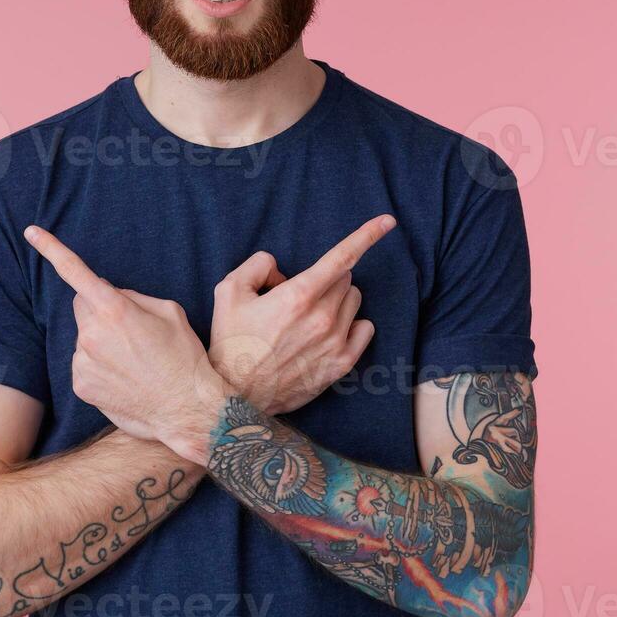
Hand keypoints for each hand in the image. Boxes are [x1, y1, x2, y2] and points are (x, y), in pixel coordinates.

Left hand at [23, 225, 231, 463]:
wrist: (186, 409)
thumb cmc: (184, 358)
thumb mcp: (170, 312)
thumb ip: (134, 297)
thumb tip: (111, 294)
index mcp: (115, 310)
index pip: (76, 272)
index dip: (51, 249)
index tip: (31, 232)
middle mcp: (92, 334)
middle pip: (82, 305)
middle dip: (100, 309)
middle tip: (131, 329)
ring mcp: (83, 361)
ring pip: (84, 336)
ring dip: (101, 340)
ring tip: (133, 360)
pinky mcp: (81, 384)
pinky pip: (83, 362)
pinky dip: (99, 364)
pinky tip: (123, 377)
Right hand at [208, 215, 395, 413]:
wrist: (238, 395)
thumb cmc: (232, 341)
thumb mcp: (228, 291)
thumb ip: (257, 265)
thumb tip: (280, 269)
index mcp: (298, 296)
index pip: (341, 257)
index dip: (367, 235)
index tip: (388, 221)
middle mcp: (322, 317)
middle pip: (345, 278)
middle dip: (324, 279)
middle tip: (296, 297)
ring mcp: (335, 342)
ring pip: (354, 301)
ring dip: (337, 299)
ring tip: (309, 316)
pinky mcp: (342, 363)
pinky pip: (365, 328)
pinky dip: (351, 323)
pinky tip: (329, 331)